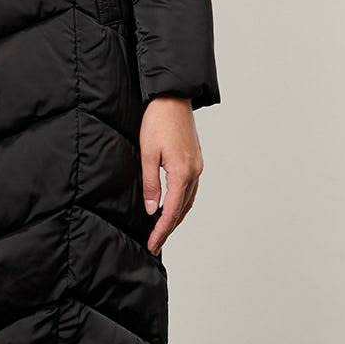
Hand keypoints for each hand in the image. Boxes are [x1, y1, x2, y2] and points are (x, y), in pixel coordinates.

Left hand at [140, 94, 202, 254]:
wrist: (173, 99)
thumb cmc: (158, 122)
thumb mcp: (147, 154)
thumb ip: (151, 183)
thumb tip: (152, 209)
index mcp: (182, 172)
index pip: (171, 211)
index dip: (161, 230)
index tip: (153, 244)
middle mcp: (194, 172)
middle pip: (182, 210)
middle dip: (168, 229)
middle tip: (155, 243)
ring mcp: (197, 167)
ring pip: (188, 201)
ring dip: (176, 217)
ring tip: (162, 230)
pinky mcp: (195, 161)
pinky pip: (190, 190)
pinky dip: (182, 203)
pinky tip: (173, 206)